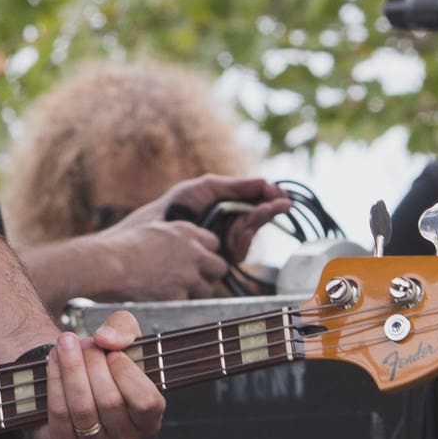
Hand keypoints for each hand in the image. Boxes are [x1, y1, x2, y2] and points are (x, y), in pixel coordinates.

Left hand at [31, 312, 163, 438]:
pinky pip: (59, 417)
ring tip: (64, 345)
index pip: (147, 402)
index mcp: (149, 420)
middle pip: (110, 401)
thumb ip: (123, 329)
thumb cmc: (104, 359)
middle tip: (82, 343)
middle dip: (92, 364)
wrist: (70, 374)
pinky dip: (54, 385)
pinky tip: (52, 363)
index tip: (112, 352)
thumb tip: (106, 339)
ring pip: (83, 409)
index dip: (127, 373)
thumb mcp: (122, 335)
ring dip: (70, 370)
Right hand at [87, 216, 228, 300]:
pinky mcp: (179, 297)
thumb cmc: (119, 245)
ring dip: (194, 292)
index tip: (195, 260)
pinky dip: (176, 305)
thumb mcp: (149, 227)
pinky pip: (188, 305)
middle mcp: (193, 252)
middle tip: (191, 279)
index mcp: (185, 231)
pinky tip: (160, 301)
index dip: (205, 253)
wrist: (108, 264)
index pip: (214, 243)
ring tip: (172, 292)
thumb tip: (171, 243)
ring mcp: (188, 276)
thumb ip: (168, 235)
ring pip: (207, 290)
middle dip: (208, 274)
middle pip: (220, 267)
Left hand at [150, 174, 294, 265]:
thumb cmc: (177, 204)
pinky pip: (241, 249)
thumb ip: (236, 185)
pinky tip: (244, 230)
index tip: (279, 193)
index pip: (257, 199)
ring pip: (253, 232)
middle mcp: (231, 223)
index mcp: (229, 203)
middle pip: (260, 216)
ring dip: (260, 220)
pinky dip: (244, 238)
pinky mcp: (221, 257)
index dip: (271, 196)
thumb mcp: (208, 187)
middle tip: (281, 203)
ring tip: (265, 210)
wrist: (156, 225)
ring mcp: (227, 241)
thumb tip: (266, 181)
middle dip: (271, 208)